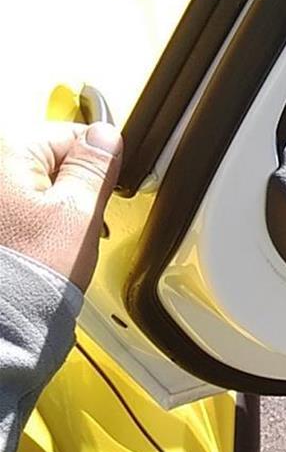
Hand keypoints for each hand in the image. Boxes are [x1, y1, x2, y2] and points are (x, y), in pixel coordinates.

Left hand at [0, 122, 121, 290]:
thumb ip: (94, 166)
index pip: (69, 134)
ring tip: (63, 238)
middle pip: (50, 159)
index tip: (110, 185)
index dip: (98, 161)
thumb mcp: (79, 211)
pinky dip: (38, 221)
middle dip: (76, 185)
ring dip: (58, 205)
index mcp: (8, 154)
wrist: (7, 317)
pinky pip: (22, 207)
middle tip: (85, 219)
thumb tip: (105, 135)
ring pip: (38, 185)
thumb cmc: (34, 271)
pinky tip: (45, 245)